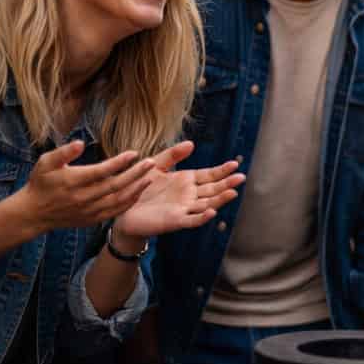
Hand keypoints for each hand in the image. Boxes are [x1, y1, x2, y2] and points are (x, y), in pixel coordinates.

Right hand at [16, 140, 158, 235]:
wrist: (33, 213)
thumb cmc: (41, 182)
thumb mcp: (45, 163)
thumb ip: (63, 152)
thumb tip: (80, 142)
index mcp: (72, 181)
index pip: (101, 171)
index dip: (119, 162)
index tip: (134, 153)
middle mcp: (82, 197)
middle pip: (114, 185)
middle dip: (135, 174)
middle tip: (151, 162)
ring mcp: (88, 210)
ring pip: (118, 200)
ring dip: (136, 189)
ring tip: (150, 177)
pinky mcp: (91, 219)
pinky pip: (114, 212)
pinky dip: (128, 203)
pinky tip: (138, 192)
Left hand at [114, 141, 244, 243]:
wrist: (122, 208)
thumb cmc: (139, 187)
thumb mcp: (155, 165)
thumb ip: (172, 155)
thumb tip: (191, 143)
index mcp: (186, 181)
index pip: (209, 175)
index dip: (222, 170)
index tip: (234, 164)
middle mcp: (189, 195)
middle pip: (213, 189)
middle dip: (227, 184)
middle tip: (241, 177)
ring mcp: (184, 208)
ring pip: (207, 204)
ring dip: (220, 200)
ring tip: (233, 192)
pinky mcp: (174, 220)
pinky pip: (191, 219)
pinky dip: (202, 217)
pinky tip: (212, 212)